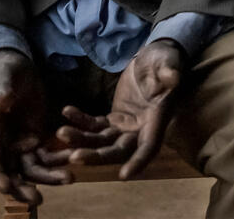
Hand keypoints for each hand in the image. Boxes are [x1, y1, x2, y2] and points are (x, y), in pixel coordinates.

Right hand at [0, 50, 71, 204]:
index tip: (5, 188)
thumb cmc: (8, 70)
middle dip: (21, 188)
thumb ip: (2, 89)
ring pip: (30, 168)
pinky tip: (72, 161)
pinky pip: (46, 156)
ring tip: (68, 178)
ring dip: (47, 178)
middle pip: (9, 172)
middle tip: (37, 200)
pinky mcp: (35, 139)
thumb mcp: (5, 76)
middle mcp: (2, 141)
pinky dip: (57, 161)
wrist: (20, 68)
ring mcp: (19, 142)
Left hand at [50, 39, 184, 179]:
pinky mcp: (114, 118)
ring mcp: (126, 126)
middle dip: (97, 156)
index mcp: (157, 120)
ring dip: (82, 140)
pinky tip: (66, 111)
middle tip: (74, 157)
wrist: (154, 58)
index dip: (138, 162)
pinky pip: (95, 124)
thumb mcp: (168, 62)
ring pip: (103, 141)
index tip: (123, 175)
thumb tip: (172, 77)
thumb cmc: (165, 60)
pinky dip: (81, 121)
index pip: (149, 147)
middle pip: (119, 151)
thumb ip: (169, 71)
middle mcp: (141, 130)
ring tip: (61, 132)